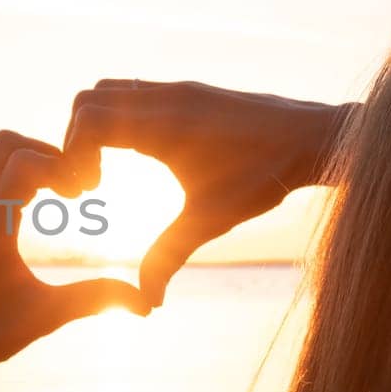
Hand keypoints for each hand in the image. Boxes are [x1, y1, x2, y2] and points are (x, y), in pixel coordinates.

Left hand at [0, 130, 149, 391]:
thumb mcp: (46, 315)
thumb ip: (96, 299)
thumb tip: (147, 303)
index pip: (24, 161)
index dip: (62, 166)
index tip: (83, 193)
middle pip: (2, 143)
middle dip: (44, 152)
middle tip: (69, 185)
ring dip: (19, 158)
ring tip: (49, 190)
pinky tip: (22, 207)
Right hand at [64, 80, 355, 308]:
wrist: (317, 138)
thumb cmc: (265, 178)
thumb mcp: (211, 219)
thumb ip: (169, 255)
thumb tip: (146, 302)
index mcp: (163, 124)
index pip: (89, 119)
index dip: (73, 153)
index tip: (89, 189)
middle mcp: (166, 98)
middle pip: (89, 98)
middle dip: (77, 138)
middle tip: (93, 180)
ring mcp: (178, 89)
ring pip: (111, 89)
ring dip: (98, 124)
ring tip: (111, 165)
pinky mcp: (191, 90)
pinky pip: (137, 91)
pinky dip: (123, 117)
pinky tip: (144, 155)